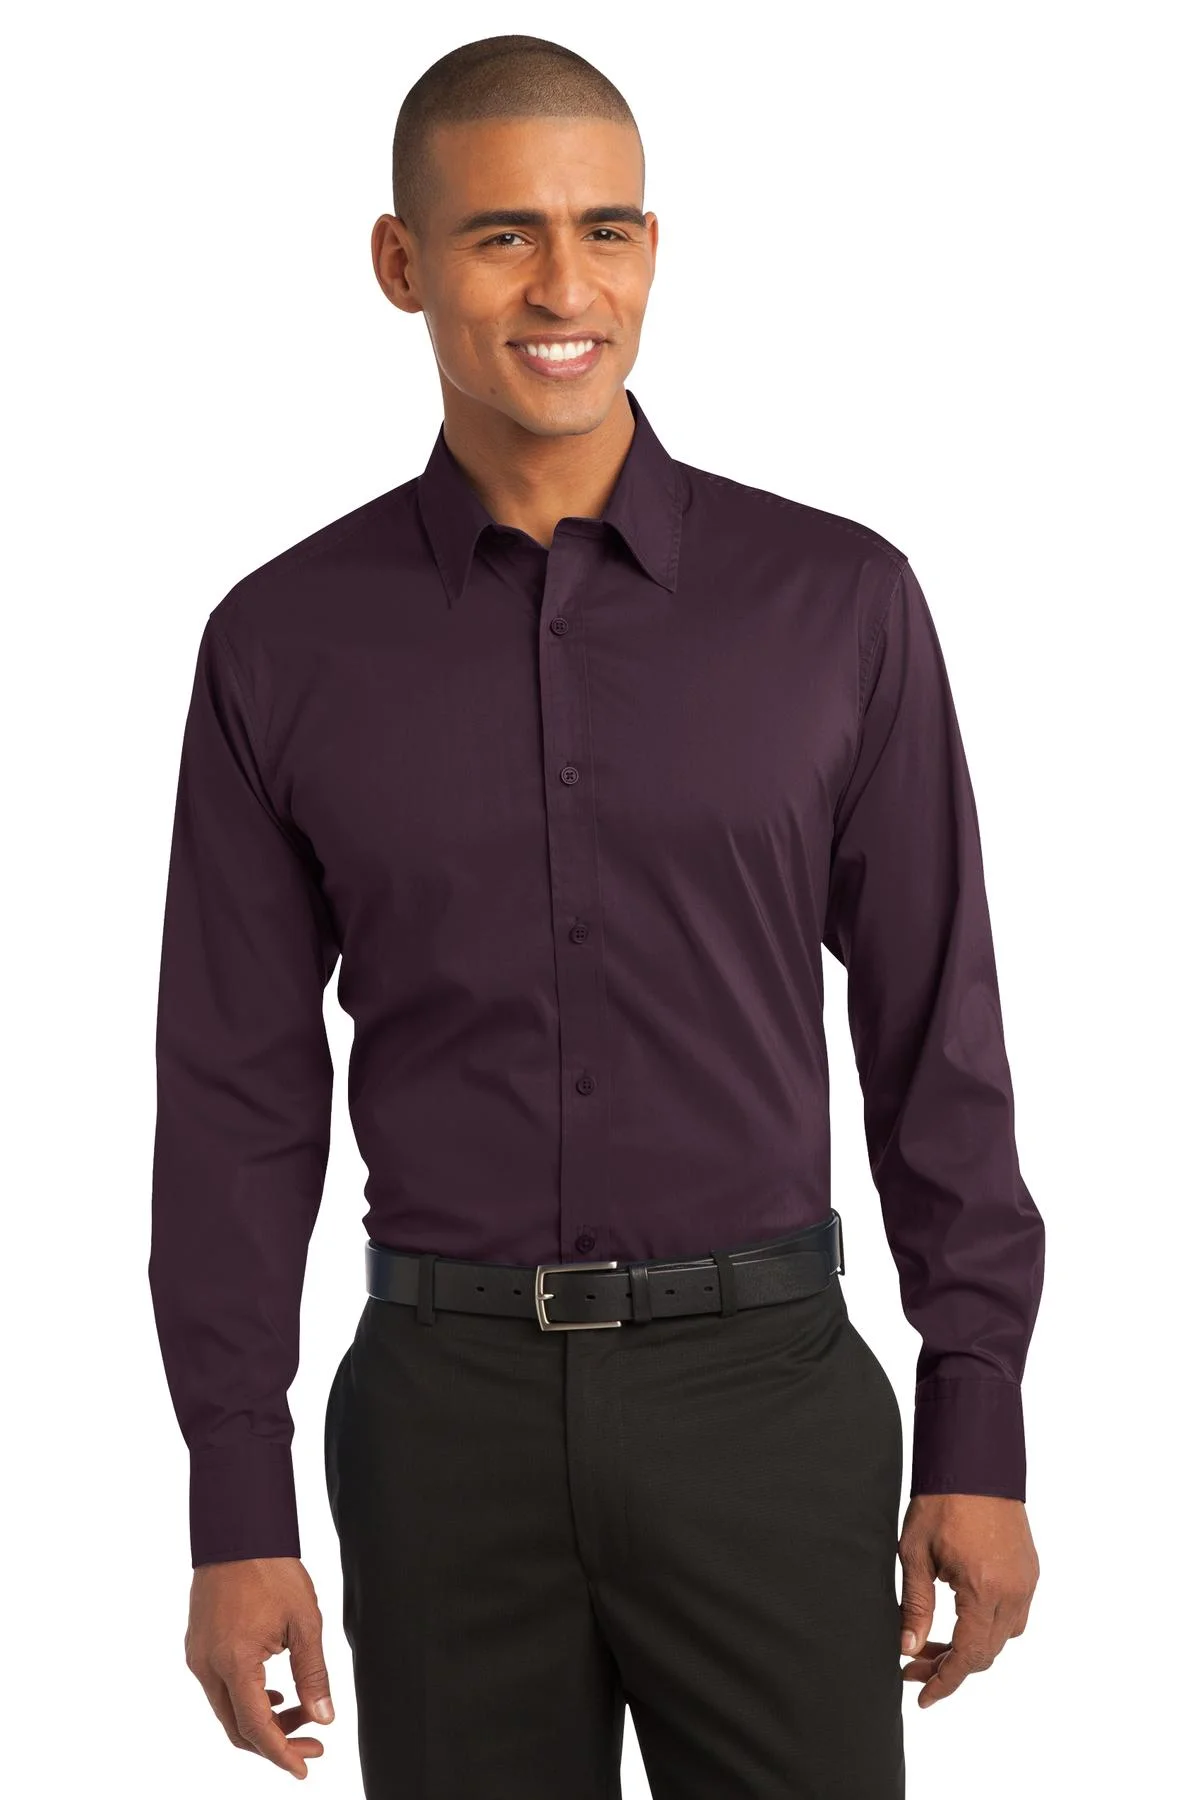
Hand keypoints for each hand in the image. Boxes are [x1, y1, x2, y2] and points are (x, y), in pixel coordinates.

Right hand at [184, 1556, 334, 1777]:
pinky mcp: (197, 1646)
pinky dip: (246, 1700)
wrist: (237, 1530)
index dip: (282, 1754)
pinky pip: (219, 1689)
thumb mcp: (305, 1621)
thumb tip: (324, 1716)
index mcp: (234, 1662)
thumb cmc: (272, 1569)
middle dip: (276, 1742)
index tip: (305, 1767)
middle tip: (312, 1740)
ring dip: (262, 1720)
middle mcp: (207, 1666)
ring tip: (301, 1711)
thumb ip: (313, 1673)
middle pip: (238, 1728)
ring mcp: (198, 1657)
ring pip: (227, 1710)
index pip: (256, 1728)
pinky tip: (274, 1693)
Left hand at [897, 1493, 1038, 1707]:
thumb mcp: (915, 1553)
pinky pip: (1015, 1615)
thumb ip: (914, 1604)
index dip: (944, 1682)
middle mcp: (1013, 1592)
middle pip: (986, 1652)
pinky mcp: (1030, 1570)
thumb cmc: (941, 1500)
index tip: (922, 1697)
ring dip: (971, 1647)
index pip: (968, 1656)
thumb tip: (907, 1648)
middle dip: (950, 1666)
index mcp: (984, 1590)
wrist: (974, 1459)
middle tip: (914, 1665)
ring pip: (1003, 1637)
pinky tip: (961, 1616)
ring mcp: (1026, 1581)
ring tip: (933, 1643)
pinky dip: (989, 1626)